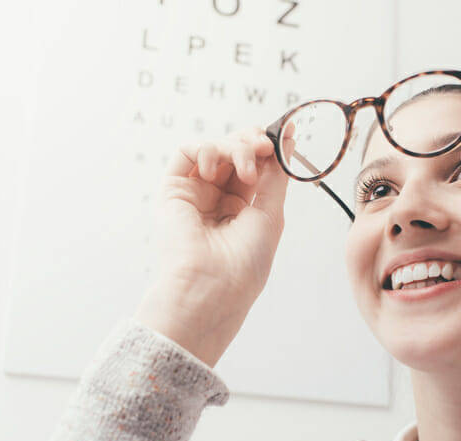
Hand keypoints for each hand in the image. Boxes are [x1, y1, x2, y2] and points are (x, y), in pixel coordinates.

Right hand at [135, 128, 289, 366]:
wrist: (212, 286)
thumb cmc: (244, 263)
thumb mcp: (270, 213)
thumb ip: (276, 174)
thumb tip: (287, 139)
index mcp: (241, 209)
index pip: (255, 166)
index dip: (268, 148)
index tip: (284, 133)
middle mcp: (217, 200)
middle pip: (234, 152)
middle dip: (252, 142)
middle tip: (265, 146)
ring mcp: (194, 194)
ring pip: (214, 149)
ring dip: (234, 148)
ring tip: (246, 170)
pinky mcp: (173, 190)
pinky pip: (186, 153)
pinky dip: (204, 150)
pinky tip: (213, 170)